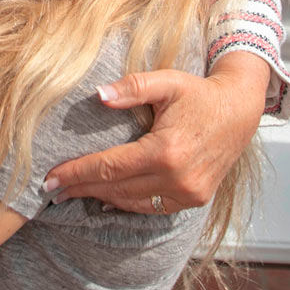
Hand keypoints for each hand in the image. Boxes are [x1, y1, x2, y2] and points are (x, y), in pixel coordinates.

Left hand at [43, 62, 264, 213]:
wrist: (240, 111)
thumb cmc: (200, 94)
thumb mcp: (167, 82)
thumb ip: (132, 88)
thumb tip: (98, 95)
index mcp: (166, 151)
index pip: (109, 167)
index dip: (76, 173)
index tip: (49, 179)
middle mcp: (177, 178)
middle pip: (116, 188)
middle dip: (80, 189)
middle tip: (50, 191)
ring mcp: (188, 193)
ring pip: (132, 202)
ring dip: (100, 198)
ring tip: (71, 195)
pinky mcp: (195, 199)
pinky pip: (152, 207)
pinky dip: (127, 204)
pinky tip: (106, 199)